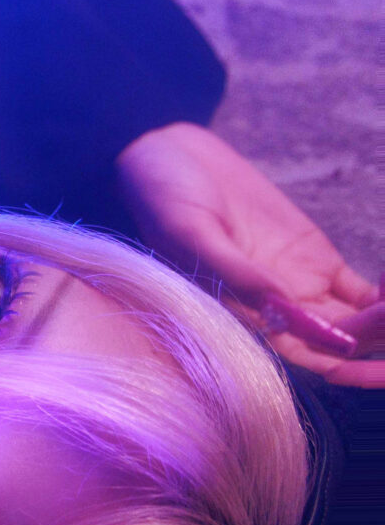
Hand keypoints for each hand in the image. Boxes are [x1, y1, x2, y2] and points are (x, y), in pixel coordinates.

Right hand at [116, 122, 382, 386]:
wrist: (166, 157)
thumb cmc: (162, 198)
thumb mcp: (190, 233)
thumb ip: (235, 272)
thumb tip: (283, 308)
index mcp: (244, 316)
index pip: (306, 357)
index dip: (348, 367)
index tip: (375, 357)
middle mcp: (277, 311)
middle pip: (343, 341)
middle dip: (379, 334)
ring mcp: (300, 286)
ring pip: (360, 321)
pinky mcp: (317, 260)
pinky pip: (364, 291)